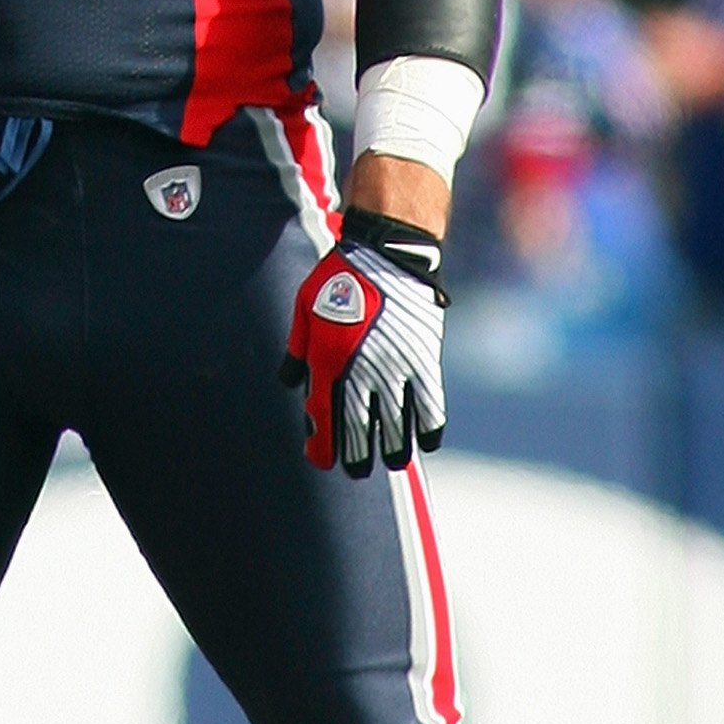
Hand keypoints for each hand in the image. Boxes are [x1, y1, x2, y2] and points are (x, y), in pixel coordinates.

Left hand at [280, 208, 445, 474]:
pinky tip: (425, 443)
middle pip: (359, 431)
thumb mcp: (304, 309)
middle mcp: (363, 372)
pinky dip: (428, 429)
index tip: (320, 460)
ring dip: (392, 450)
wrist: (388, 253)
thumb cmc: (340, 278)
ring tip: (389, 460)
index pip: (324, 418)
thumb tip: (293, 384)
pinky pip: (431, 407)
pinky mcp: (425, 362)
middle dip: (356, 456)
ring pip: (397, 427)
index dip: (321, 445)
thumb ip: (298, 350)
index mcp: (329, 361)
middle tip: (355, 470)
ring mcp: (397, 369)